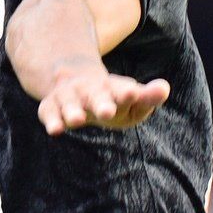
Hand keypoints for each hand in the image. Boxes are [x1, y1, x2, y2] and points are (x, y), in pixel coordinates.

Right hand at [37, 61, 169, 135]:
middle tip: (108, 112)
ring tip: (78, 120)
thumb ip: (148, 97)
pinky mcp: (51, 106)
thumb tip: (164, 88)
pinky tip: (55, 130)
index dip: (126, 92)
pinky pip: (48, 112)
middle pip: (95, 95)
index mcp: (112, 88)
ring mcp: (68, 97)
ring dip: (73, 111)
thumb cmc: (111, 99)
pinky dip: (51, 120)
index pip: (121, 89)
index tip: (133, 92)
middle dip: (101, 103)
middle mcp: (89, 89)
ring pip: (70, 103)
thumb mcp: (130, 99)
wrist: (73, 83)